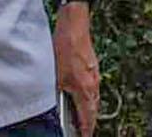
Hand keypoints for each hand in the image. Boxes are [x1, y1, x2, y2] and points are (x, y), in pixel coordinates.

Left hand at [55, 4, 100, 136]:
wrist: (74, 27)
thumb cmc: (64, 48)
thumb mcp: (57, 77)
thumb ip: (59, 96)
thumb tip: (58, 110)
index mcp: (84, 89)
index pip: (87, 117)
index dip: (85, 130)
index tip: (83, 136)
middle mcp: (93, 84)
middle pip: (93, 110)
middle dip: (88, 122)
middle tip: (82, 131)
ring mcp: (94, 75)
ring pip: (94, 99)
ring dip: (89, 110)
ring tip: (81, 118)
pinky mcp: (93, 68)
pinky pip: (93, 89)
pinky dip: (89, 98)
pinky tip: (81, 98)